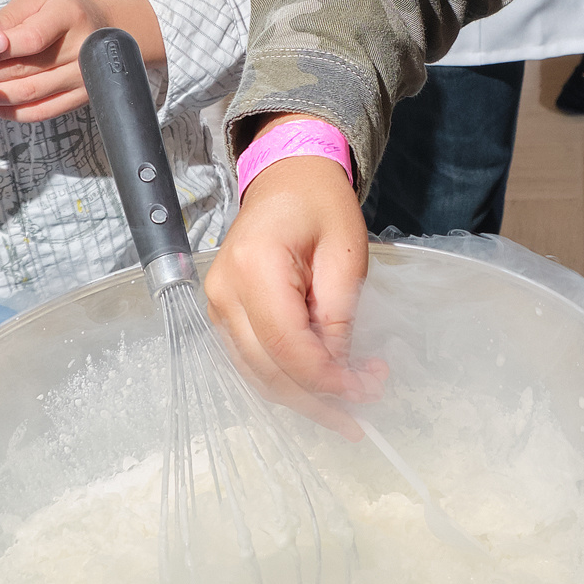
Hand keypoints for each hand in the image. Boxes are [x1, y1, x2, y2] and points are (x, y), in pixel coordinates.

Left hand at [0, 0, 157, 121]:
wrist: (102, 29)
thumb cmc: (63, 13)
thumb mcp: (35, 1)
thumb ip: (6, 19)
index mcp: (69, 16)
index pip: (30, 39)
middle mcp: (82, 48)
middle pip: (27, 71)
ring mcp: (83, 76)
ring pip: (30, 94)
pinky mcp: (80, 97)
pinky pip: (41, 112)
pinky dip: (12, 112)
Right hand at [204, 128, 379, 433]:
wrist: (286, 178)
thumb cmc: (320, 204)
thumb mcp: (346, 253)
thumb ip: (339, 315)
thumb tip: (338, 371)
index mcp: (254, 267)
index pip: (286, 345)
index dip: (325, 379)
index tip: (365, 389)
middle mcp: (225, 292)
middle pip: (267, 370)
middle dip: (319, 398)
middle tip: (365, 405)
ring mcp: (217, 305)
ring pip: (257, 375)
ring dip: (305, 395)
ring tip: (354, 394)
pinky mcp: (223, 314)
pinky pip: (252, 361)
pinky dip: (288, 378)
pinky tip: (324, 380)